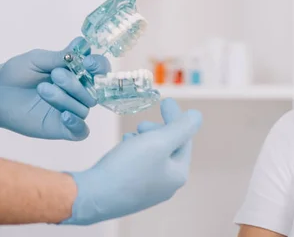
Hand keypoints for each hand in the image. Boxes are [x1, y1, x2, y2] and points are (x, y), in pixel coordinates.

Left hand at [0, 37, 109, 139]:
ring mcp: (72, 110)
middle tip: (56, 74)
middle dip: (76, 83)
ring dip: (65, 97)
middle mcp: (79, 92)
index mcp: (78, 73)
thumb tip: (82, 44)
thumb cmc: (16, 75)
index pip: (100, 69)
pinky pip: (81, 131)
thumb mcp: (36, 60)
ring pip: (84, 107)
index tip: (87, 62)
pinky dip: (77, 124)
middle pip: (94, 90)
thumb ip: (60, 56)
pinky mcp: (63, 128)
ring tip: (42, 89)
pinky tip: (64, 115)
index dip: (99, 66)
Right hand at [62, 98, 202, 224]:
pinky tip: (123, 147)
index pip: (184, 139)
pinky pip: (138, 166)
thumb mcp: (159, 141)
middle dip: (159, 131)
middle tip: (143, 125)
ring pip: (153, 156)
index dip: (176, 118)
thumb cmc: (127, 168)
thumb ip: (182, 127)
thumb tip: (197, 116)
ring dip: (146, 140)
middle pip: (169, 148)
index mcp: (178, 175)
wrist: (90, 196)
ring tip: (133, 134)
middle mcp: (166, 186)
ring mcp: (147, 191)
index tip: (165, 101)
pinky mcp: (128, 192)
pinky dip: (134, 152)